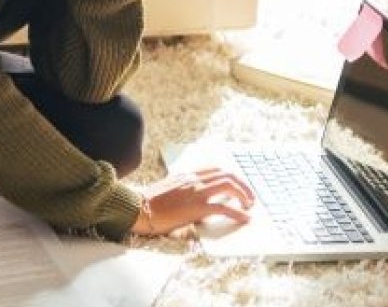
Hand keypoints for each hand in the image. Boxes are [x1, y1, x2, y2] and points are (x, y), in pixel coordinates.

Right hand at [131, 167, 255, 235]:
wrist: (137, 208)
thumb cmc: (148, 202)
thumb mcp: (167, 188)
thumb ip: (181, 187)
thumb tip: (192, 195)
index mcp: (187, 175)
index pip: (216, 169)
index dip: (231, 176)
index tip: (237, 186)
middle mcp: (194, 180)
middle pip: (227, 175)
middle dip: (243, 185)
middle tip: (249, 197)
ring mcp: (196, 192)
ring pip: (229, 186)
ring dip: (244, 195)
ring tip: (249, 206)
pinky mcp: (196, 208)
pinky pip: (224, 208)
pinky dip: (238, 213)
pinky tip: (245, 219)